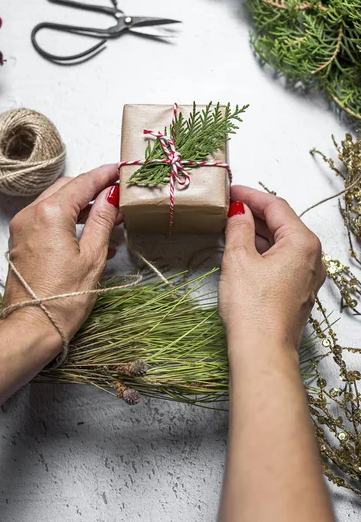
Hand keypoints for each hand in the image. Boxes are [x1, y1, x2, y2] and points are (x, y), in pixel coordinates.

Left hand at [3, 165, 119, 346]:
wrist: (32, 328)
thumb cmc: (64, 299)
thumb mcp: (93, 256)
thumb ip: (103, 220)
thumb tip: (112, 196)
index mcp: (50, 214)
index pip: (82, 183)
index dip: (104, 174)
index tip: (121, 169)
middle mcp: (31, 214)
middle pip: (67, 188)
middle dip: (93, 187)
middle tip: (117, 191)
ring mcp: (23, 227)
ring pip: (56, 202)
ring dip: (82, 205)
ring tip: (109, 214)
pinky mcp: (21, 241)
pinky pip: (48, 219)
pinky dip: (69, 219)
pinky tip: (91, 234)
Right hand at [218, 186, 324, 351]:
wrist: (262, 351)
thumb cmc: (253, 308)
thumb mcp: (239, 258)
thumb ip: (239, 227)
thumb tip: (239, 212)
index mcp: (303, 243)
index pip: (276, 206)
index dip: (251, 195)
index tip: (231, 190)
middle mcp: (312, 258)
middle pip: (282, 223)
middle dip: (255, 213)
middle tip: (229, 206)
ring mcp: (307, 276)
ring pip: (282, 243)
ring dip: (258, 232)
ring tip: (231, 225)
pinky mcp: (297, 291)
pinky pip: (282, 260)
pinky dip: (263, 250)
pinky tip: (244, 249)